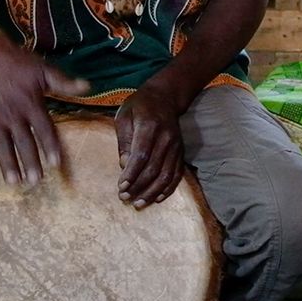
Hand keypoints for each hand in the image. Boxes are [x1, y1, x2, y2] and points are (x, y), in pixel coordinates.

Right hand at [0, 30, 87, 185]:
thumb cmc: (20, 63)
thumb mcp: (44, 70)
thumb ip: (64, 83)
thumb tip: (89, 87)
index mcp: (30, 102)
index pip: (43, 129)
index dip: (50, 147)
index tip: (56, 164)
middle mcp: (11, 111)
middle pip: (23, 141)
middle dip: (30, 163)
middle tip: (36, 181)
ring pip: (1, 145)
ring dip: (8, 164)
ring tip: (14, 182)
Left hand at [114, 83, 185, 208]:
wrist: (165, 97)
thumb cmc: (139, 106)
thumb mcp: (124, 116)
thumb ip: (124, 141)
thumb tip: (124, 166)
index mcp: (149, 125)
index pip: (141, 155)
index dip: (131, 174)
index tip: (120, 187)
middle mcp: (166, 137)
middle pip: (153, 168)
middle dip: (138, 186)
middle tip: (124, 198)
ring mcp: (176, 145)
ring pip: (166, 174)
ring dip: (152, 192)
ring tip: (139, 203)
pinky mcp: (181, 151)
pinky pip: (177, 174)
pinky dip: (168, 188)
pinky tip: (158, 198)